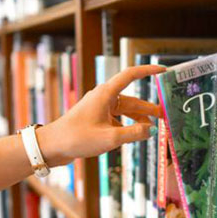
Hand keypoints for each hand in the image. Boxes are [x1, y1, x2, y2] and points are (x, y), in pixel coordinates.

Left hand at [36, 65, 164, 165]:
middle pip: (132, 99)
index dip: (148, 71)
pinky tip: (133, 137)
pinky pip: (117, 119)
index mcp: (105, 94)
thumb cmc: (77, 138)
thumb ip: (134, 134)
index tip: (163, 71)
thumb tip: (152, 130)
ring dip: (139, 119)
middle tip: (164, 117)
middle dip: (149, 108)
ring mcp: (99, 108)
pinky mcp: (96, 119)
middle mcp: (103, 98)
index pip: (131, 75)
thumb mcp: (110, 138)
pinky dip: (127, 126)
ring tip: (152, 130)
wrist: (52, 147)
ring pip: (125, 111)